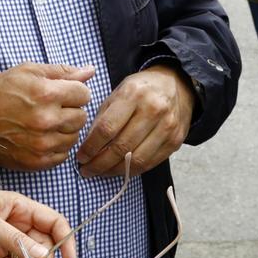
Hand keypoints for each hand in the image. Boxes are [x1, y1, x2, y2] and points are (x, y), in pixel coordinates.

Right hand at [0, 64, 94, 170]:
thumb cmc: (0, 93)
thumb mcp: (28, 72)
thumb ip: (62, 72)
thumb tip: (90, 71)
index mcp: (46, 94)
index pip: (84, 94)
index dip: (74, 92)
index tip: (63, 93)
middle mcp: (47, 120)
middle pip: (82, 117)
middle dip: (71, 110)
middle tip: (53, 109)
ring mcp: (43, 143)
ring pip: (74, 137)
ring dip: (65, 129)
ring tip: (46, 123)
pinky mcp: (38, 161)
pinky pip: (63, 155)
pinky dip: (56, 146)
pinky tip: (42, 137)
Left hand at [75, 65, 193, 178]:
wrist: (176, 84)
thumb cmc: (140, 90)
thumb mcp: (117, 93)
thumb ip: (102, 118)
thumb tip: (88, 147)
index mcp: (133, 94)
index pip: (107, 128)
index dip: (91, 147)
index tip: (80, 157)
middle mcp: (153, 110)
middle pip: (121, 147)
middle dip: (99, 164)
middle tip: (86, 170)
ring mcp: (167, 126)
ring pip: (136, 159)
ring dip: (114, 171)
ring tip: (100, 172)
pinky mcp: (175, 140)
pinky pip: (150, 163)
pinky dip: (132, 170)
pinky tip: (120, 170)